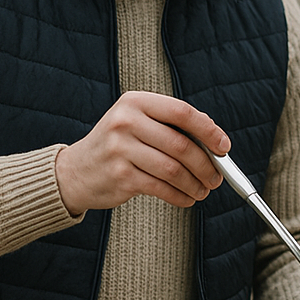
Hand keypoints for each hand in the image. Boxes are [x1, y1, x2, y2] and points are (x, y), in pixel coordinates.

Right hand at [54, 91, 229, 214]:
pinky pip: (161, 188)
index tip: (224, 147)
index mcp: (135, 102)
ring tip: (203, 190)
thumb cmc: (116, 146)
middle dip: (206, 164)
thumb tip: (215, 139)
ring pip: (174, 169)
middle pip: (181, 145)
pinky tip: (187, 198)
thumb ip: (172, 126)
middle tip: (217, 177)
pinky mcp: (120, 176)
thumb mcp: (138, 123)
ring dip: (195, 183)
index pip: (182, 112)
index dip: (209, 131)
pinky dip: (180, 195)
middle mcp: (125, 122)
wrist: (75, 171)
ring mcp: (120, 149)